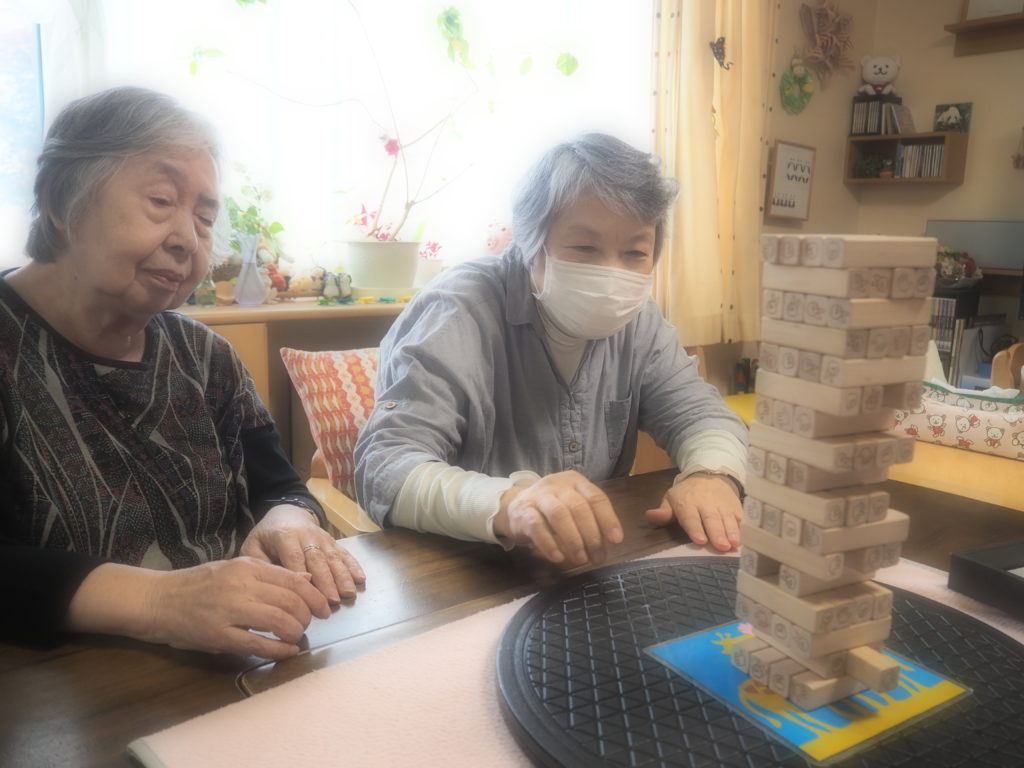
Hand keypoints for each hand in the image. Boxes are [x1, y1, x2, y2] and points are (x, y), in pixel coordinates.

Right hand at [65, 558, 332, 658]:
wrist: (155, 599)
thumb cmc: (196, 584)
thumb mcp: (233, 569)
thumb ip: (266, 574)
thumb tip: (305, 580)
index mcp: (246, 566)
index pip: (294, 580)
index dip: (314, 596)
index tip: (322, 608)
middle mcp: (241, 585)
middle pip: (292, 601)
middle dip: (308, 616)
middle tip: (308, 625)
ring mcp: (229, 611)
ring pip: (280, 621)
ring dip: (296, 632)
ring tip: (297, 637)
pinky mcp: (218, 636)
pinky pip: (258, 644)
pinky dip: (279, 650)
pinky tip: (287, 652)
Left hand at [240, 505, 365, 603]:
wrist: (287, 513)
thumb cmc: (266, 537)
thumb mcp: (253, 548)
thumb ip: (261, 565)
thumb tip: (281, 582)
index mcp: (284, 536)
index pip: (294, 558)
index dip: (302, 576)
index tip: (306, 596)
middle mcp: (307, 536)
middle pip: (318, 560)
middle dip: (326, 581)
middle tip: (332, 601)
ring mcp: (323, 538)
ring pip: (334, 558)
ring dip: (342, 576)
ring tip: (348, 593)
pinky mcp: (333, 541)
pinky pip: (345, 554)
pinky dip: (354, 566)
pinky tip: (361, 579)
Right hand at [492, 470, 623, 565]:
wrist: (515, 506)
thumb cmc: (552, 508)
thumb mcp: (573, 507)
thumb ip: (591, 520)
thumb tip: (610, 543)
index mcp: (575, 481)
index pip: (596, 497)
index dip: (608, 519)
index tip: (616, 540)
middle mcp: (558, 485)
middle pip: (578, 507)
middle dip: (591, 534)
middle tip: (597, 557)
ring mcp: (539, 496)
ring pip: (559, 514)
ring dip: (573, 540)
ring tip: (581, 559)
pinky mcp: (523, 512)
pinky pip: (537, 527)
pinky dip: (549, 544)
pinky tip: (558, 558)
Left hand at [644, 473, 741, 550]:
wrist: (711, 474)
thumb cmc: (687, 494)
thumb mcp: (671, 498)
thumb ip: (663, 511)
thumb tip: (650, 516)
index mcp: (687, 503)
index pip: (691, 517)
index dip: (695, 529)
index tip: (700, 540)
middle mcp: (707, 504)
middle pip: (712, 520)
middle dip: (716, 533)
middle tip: (721, 547)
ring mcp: (723, 506)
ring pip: (727, 520)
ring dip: (731, 533)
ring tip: (734, 545)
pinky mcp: (736, 508)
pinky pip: (740, 519)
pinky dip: (742, 529)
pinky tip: (744, 540)